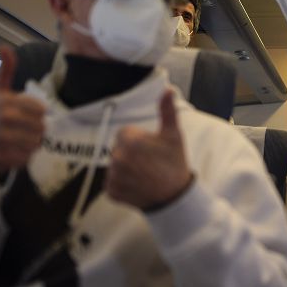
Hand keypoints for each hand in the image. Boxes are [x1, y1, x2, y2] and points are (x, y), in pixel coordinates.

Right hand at [0, 46, 44, 174]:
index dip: (38, 115)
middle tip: (26, 132)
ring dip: (31, 145)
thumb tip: (4, 46)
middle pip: (40, 128)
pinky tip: (12, 152)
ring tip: (20, 142)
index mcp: (3, 101)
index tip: (29, 116)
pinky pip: (24, 159)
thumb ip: (5, 70)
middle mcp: (0, 119)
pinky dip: (22, 158)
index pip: (40, 110)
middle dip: (37, 131)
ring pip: (34, 144)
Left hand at [106, 91, 192, 209]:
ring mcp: (113, 177)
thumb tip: (167, 89)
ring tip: (144, 175)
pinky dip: (122, 184)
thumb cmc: (175, 164)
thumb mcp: (174, 135)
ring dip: (126, 169)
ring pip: (115, 165)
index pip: (124, 134)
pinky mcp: (111, 192)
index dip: (139, 140)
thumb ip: (167, 111)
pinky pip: (112, 183)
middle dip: (131, 154)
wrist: (174, 197)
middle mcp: (117, 158)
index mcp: (129, 141)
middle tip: (150, 163)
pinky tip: (137, 185)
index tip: (151, 150)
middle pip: (119, 149)